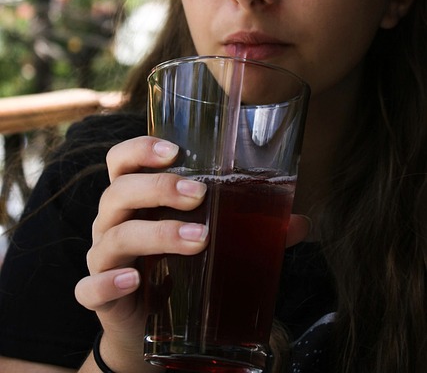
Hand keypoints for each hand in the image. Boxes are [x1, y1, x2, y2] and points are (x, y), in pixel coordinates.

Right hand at [74, 136, 310, 371]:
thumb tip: (300, 222)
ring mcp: (102, 259)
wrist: (149, 327)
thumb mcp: (208, 241)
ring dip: (155, 233)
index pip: (120, 161)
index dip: (139, 149)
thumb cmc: (178, 267)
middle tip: (199, 193)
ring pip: (112, 236)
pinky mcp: (100, 298)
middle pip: (117, 192)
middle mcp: (111, 223)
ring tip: (198, 239)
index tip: (175, 149)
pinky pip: (89, 288)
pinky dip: (108, 282)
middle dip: (157, 187)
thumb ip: (250, 228)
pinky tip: (135, 280)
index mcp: (134, 200)